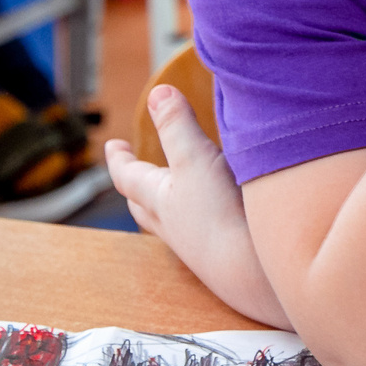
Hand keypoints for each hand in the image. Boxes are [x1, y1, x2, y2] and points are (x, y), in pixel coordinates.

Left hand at [103, 85, 289, 328]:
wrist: (253, 272)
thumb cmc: (221, 215)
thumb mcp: (197, 160)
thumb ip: (178, 127)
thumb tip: (157, 93)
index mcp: (160, 199)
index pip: (129, 176)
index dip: (119, 158)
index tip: (111, 145)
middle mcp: (173, 225)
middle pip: (144, 204)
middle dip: (137, 186)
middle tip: (133, 174)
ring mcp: (197, 245)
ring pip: (171, 223)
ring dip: (167, 207)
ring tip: (173, 197)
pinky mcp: (222, 256)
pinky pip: (200, 234)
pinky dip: (199, 221)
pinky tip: (217, 219)